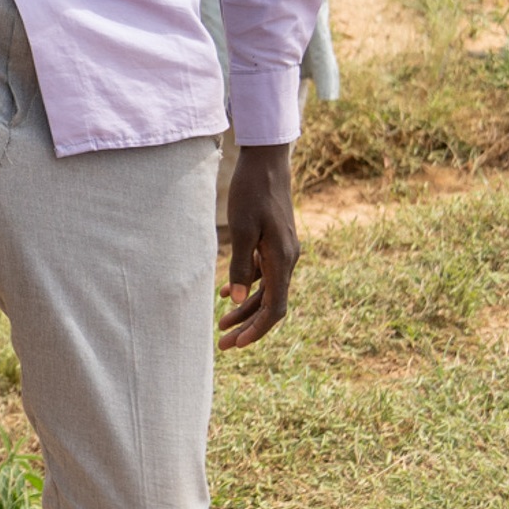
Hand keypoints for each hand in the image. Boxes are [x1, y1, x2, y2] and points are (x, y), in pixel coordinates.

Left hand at [218, 142, 299, 350]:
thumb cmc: (252, 192)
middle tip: (223, 346)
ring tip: (220, 325)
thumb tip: (237, 299)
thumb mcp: (242, 228)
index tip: (238, 343)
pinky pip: (264, 275)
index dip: (257, 329)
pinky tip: (225, 295)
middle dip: (248, 326)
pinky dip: (247, 288)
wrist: (267, 162)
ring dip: (246, 309)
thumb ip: (241, 265)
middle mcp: (288, 260)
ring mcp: (283, 252)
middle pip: (271, 304)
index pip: (275, 308)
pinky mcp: (275, 244)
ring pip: (267, 291)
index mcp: (283, 260)